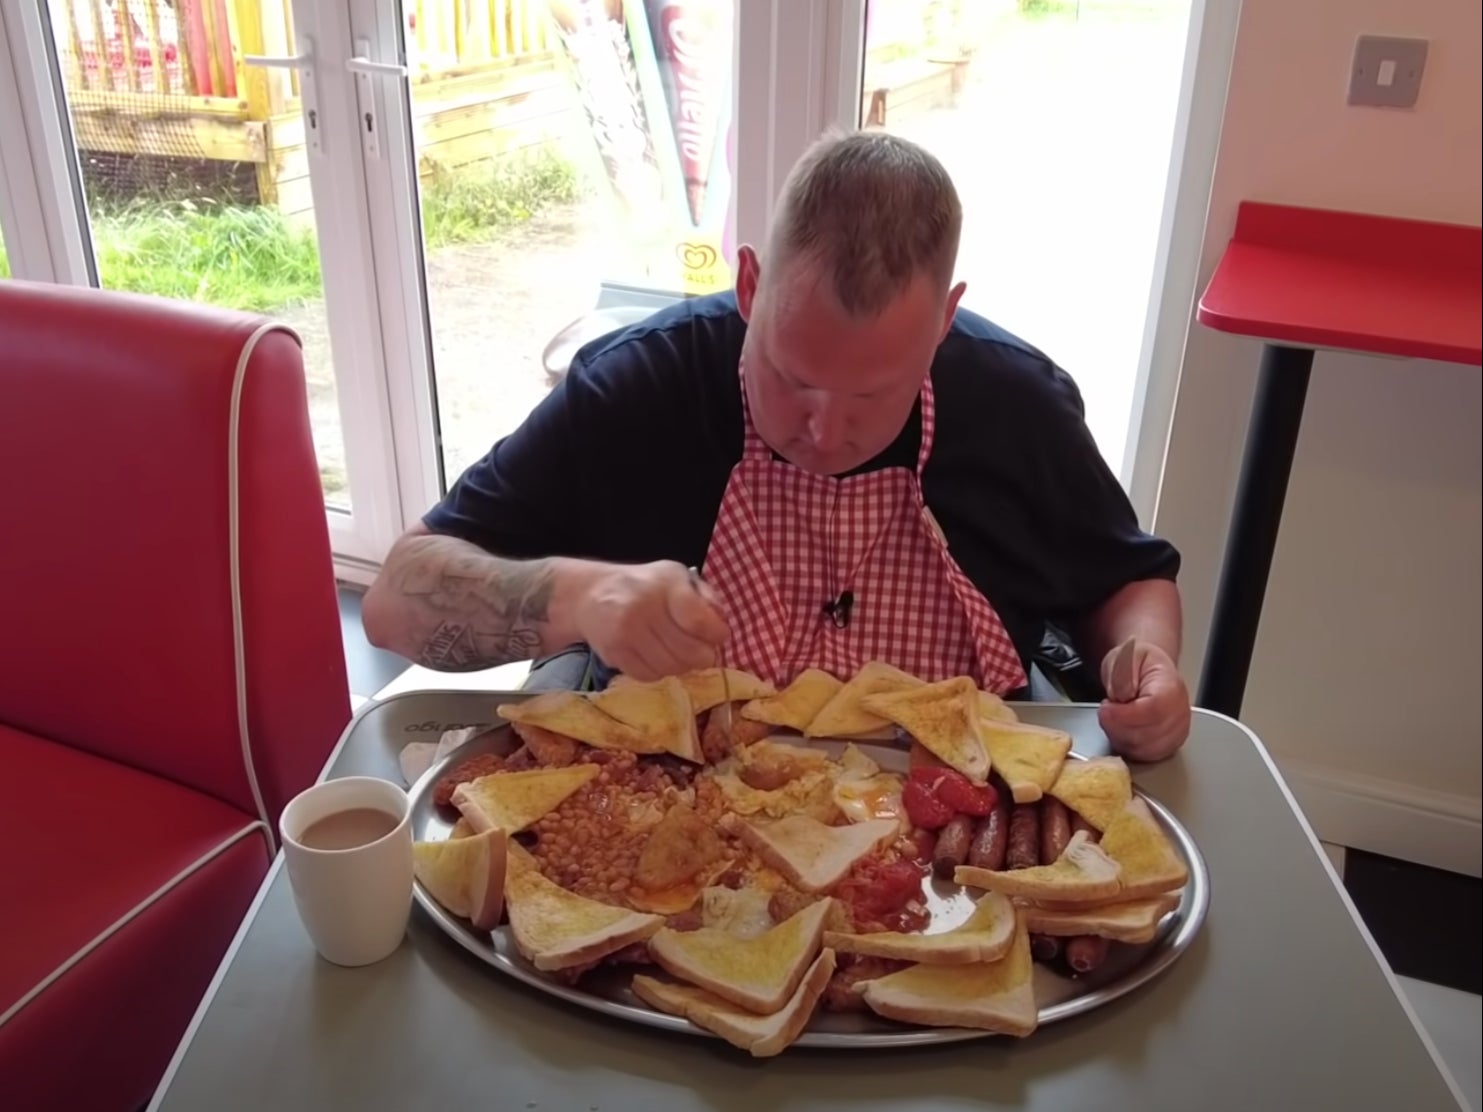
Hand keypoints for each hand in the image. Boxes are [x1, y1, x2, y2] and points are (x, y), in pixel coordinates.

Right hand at [574, 561, 729, 680]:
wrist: (591, 595)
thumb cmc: (644, 586)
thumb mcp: (677, 577)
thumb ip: (705, 597)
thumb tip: (722, 625)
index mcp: (665, 585)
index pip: (699, 622)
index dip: (716, 634)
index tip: (717, 635)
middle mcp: (643, 608)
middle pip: (689, 652)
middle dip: (703, 655)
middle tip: (701, 650)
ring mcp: (626, 633)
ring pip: (671, 668)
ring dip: (683, 665)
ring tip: (679, 652)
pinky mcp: (614, 654)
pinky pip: (650, 675)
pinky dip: (660, 671)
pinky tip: (657, 656)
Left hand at [1096, 640, 1190, 761]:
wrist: (1149, 670)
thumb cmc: (1139, 663)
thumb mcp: (1125, 656)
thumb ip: (1123, 675)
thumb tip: (1123, 695)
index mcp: (1172, 687)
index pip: (1154, 710)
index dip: (1125, 715)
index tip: (1106, 708)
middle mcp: (1180, 713)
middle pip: (1148, 735)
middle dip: (1118, 726)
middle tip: (1106, 711)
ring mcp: (1177, 732)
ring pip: (1145, 750)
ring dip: (1120, 737)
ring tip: (1115, 718)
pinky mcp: (1168, 745)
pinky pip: (1145, 756)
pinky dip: (1127, 746)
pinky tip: (1122, 730)